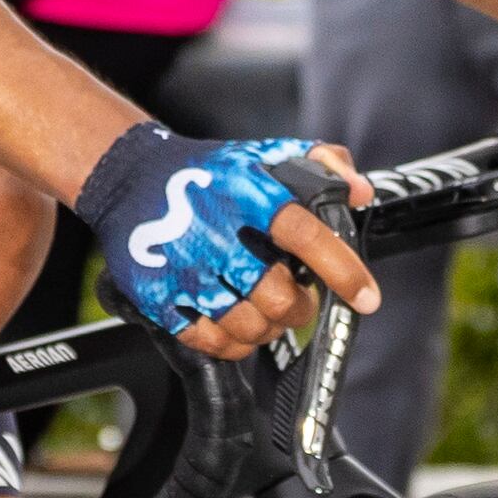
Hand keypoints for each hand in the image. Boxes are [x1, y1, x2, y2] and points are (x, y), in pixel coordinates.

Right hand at [79, 127, 380, 357]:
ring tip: (264, 311)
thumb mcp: (265, 153)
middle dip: (300, 308)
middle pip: (279, 299)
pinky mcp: (160, 295)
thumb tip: (360, 193)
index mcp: (251, 197)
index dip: (344, 272)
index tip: (366, 297)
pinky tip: (235, 327)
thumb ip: (322, 164)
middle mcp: (219, 235)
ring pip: (248, 327)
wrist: (130, 177)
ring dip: (267, 328)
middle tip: (298, 300)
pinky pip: (209, 342)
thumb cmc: (206, 170)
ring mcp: (187, 270)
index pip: (309, 238)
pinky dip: (232, 344)